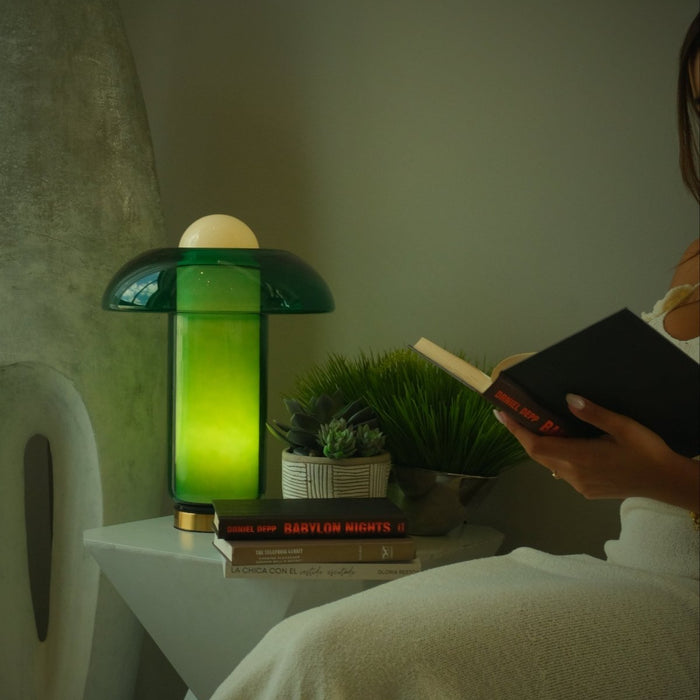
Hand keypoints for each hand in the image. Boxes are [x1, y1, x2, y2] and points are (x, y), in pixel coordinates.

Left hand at [495, 395, 698, 510]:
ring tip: (533, 424)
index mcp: (581, 457)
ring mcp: (579, 485)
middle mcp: (575, 474)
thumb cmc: (646, 451)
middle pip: (537, 454)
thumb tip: (568, 399)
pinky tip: (560, 442)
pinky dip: (554, 455)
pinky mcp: (586, 490)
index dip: (517, 431)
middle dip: (523, 434)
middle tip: (511, 415)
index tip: (503, 415)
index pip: (536, 445)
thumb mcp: (623, 426)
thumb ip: (594, 413)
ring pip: (549, 463)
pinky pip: (561, 470)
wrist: (666, 481)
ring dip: (539, 445)